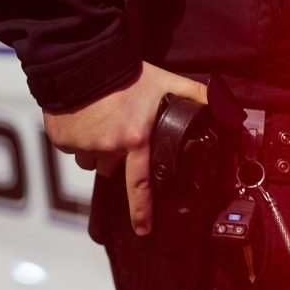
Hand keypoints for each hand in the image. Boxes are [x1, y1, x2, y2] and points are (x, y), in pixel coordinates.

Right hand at [44, 62, 207, 235]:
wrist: (82, 58)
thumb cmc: (126, 73)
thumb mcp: (166, 82)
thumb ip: (196, 96)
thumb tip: (227, 108)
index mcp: (134, 139)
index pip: (139, 184)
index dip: (141, 211)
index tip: (143, 231)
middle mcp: (107, 147)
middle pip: (112, 168)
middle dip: (116, 158)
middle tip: (119, 132)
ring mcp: (82, 144)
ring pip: (91, 159)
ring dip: (96, 148)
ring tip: (100, 122)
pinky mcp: (62, 138)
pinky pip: (72, 147)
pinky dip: (77, 137)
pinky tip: (83, 118)